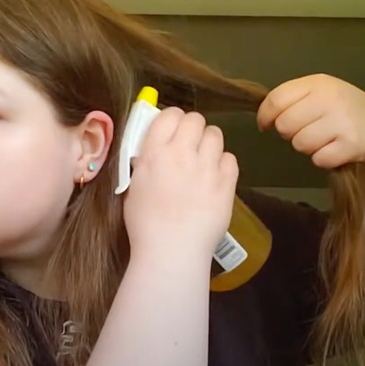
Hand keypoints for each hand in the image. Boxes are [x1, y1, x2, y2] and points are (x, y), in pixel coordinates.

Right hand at [123, 107, 238, 260]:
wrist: (172, 251)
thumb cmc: (145, 224)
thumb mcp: (134, 187)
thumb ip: (145, 163)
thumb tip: (154, 151)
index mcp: (155, 152)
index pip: (169, 114)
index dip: (172, 120)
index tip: (171, 130)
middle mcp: (182, 152)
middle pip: (195, 119)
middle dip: (192, 129)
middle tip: (189, 145)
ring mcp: (207, 167)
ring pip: (215, 135)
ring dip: (209, 143)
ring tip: (203, 160)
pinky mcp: (227, 183)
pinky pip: (230, 159)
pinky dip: (223, 164)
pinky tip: (215, 177)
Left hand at [257, 73, 364, 168]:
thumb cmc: (344, 111)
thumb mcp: (321, 94)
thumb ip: (293, 99)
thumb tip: (264, 118)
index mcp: (318, 83)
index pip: (276, 99)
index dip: (265, 116)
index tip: (266, 124)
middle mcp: (330, 98)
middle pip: (285, 124)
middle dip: (290, 133)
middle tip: (307, 131)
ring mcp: (342, 121)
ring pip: (300, 144)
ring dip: (308, 147)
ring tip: (324, 140)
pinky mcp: (352, 144)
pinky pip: (319, 159)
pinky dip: (323, 159)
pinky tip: (335, 150)